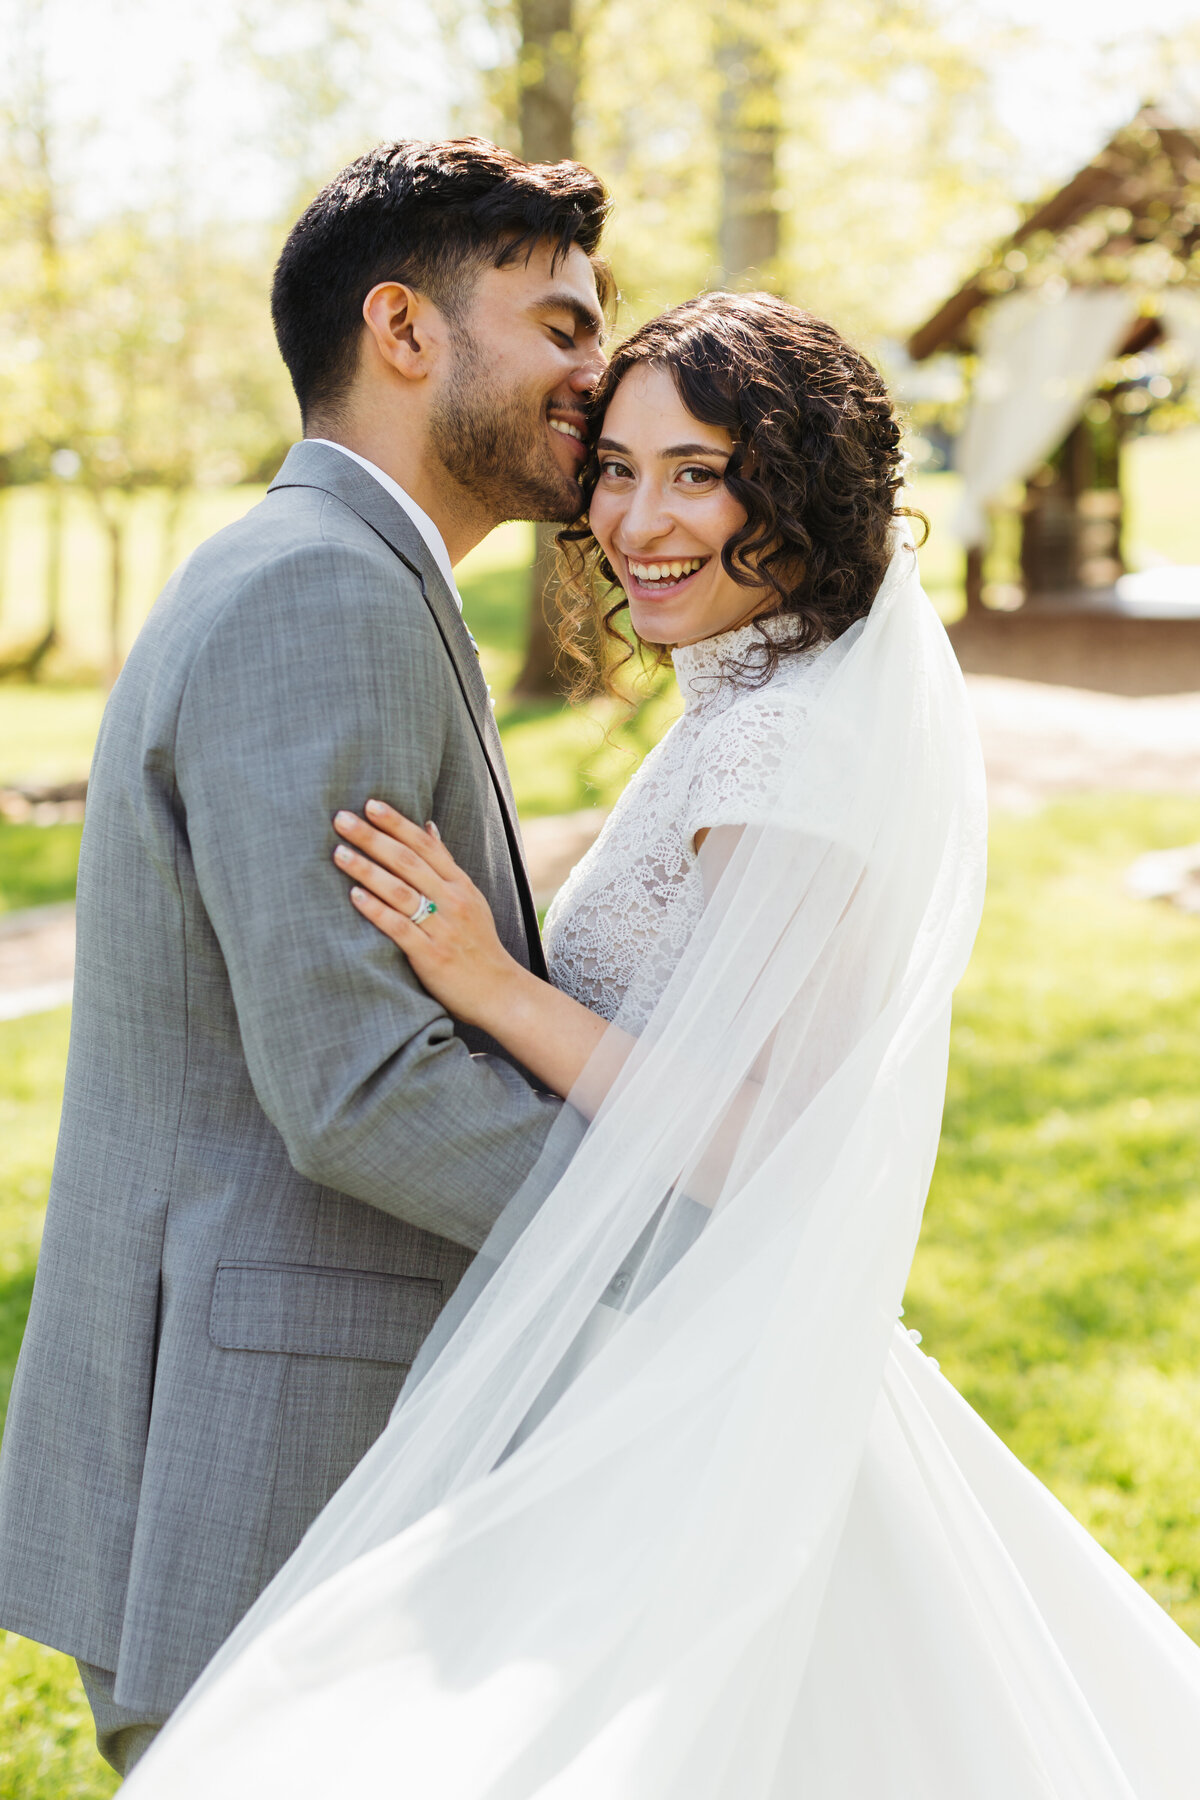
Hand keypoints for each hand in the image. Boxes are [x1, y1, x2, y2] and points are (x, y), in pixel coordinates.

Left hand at [332, 800, 524, 1031]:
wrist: (499, 992)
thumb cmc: (478, 944)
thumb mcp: (470, 898)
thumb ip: (445, 864)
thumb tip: (427, 826)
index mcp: (460, 885)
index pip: (425, 845)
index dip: (397, 823)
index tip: (370, 804)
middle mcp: (452, 902)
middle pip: (408, 862)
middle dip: (373, 838)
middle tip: (342, 819)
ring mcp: (442, 928)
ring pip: (400, 891)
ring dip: (367, 870)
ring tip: (339, 853)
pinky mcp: (431, 956)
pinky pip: (399, 928)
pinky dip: (376, 910)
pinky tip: (355, 895)